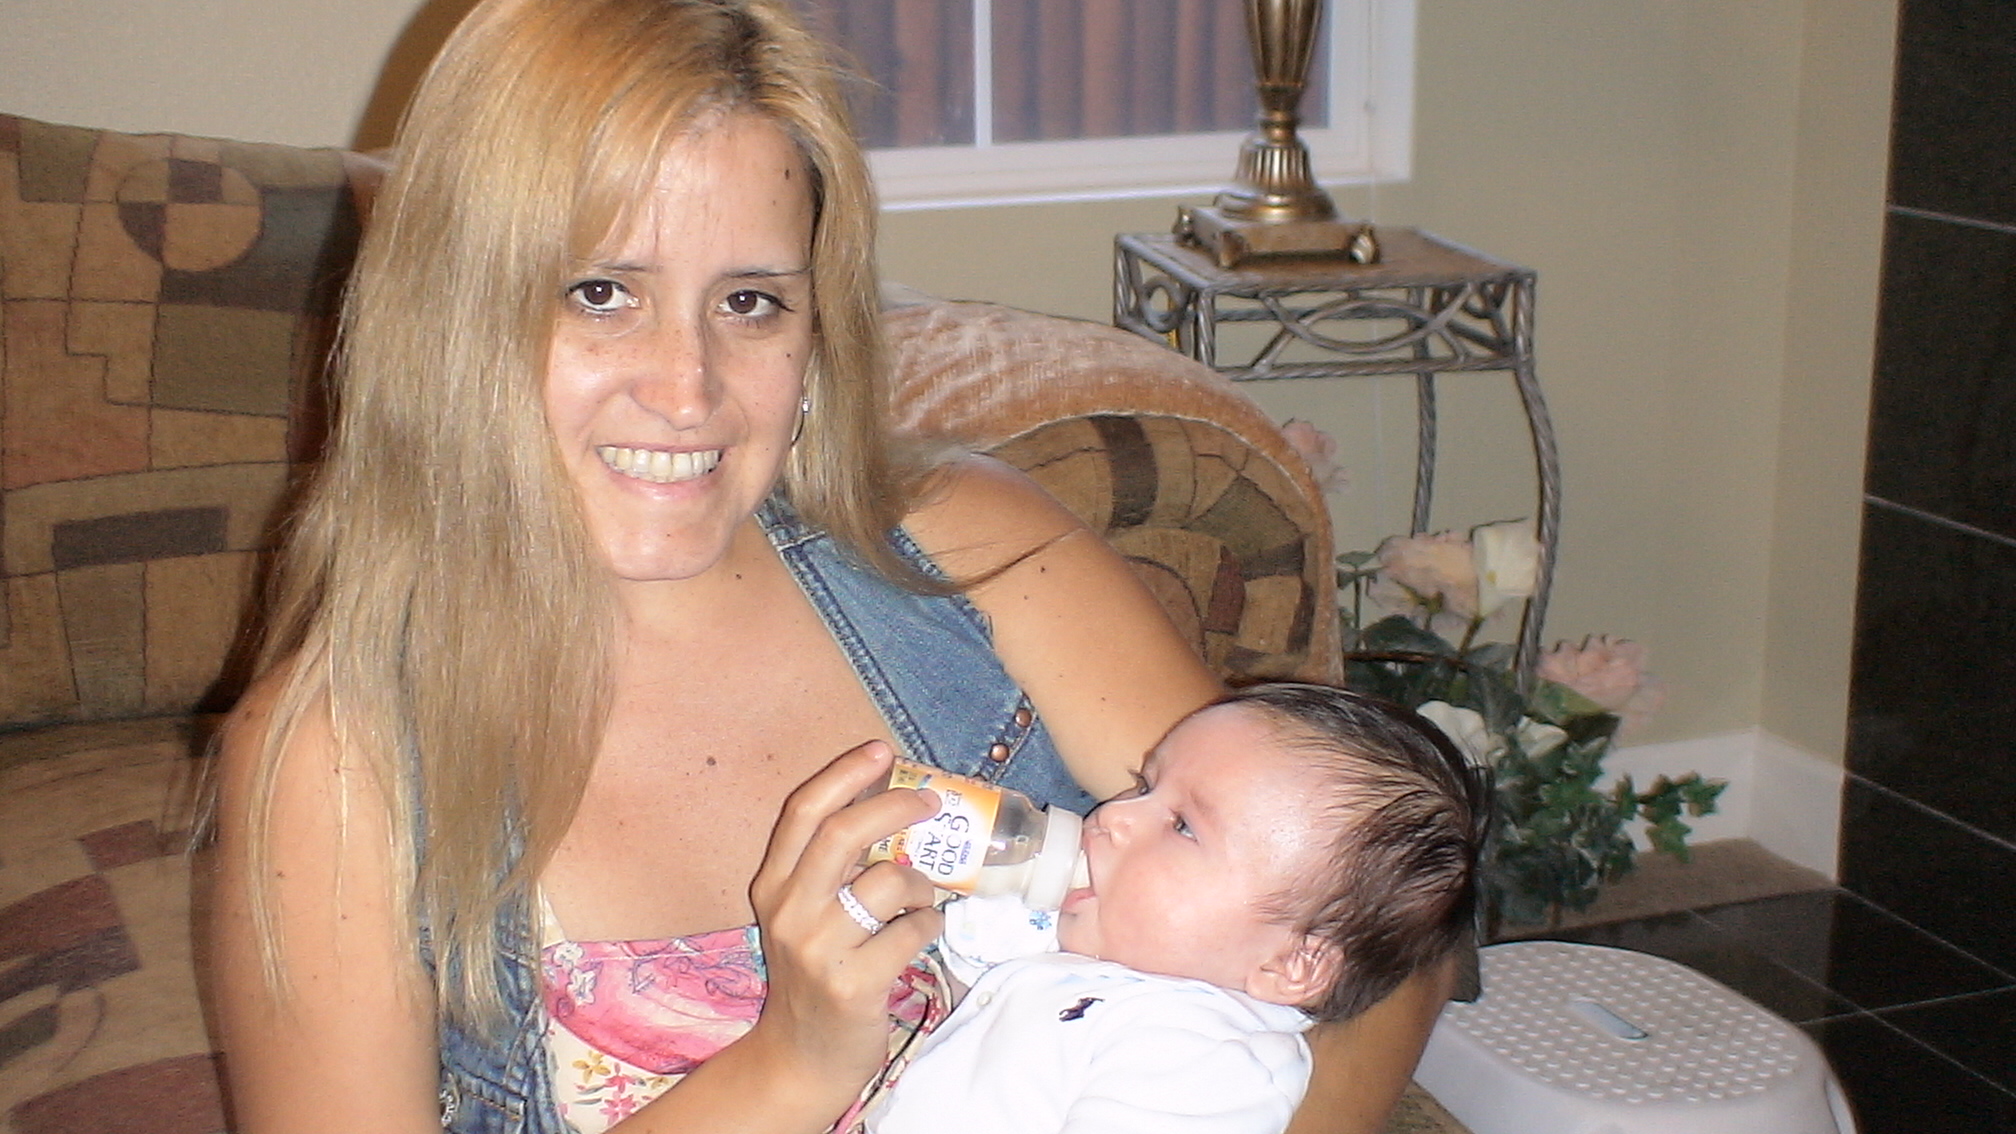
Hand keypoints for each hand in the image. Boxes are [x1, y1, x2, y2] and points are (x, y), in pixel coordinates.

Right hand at [744, 740, 943, 1096]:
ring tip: (921, 899)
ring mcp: (819, 949)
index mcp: (772, 885)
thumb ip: (831, 866)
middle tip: (931, 804)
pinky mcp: (855, 983)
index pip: (804, 812)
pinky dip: (929, 925)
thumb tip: (889, 799)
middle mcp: (789, 912)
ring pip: (890, 881)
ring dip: (922, 883)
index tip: (882, 751)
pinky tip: (920, 935)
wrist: (801, 1057)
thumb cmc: (816, 972)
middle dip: (897, 807)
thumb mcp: (804, 914)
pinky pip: (913, 930)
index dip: (846, 773)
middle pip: (845, 833)